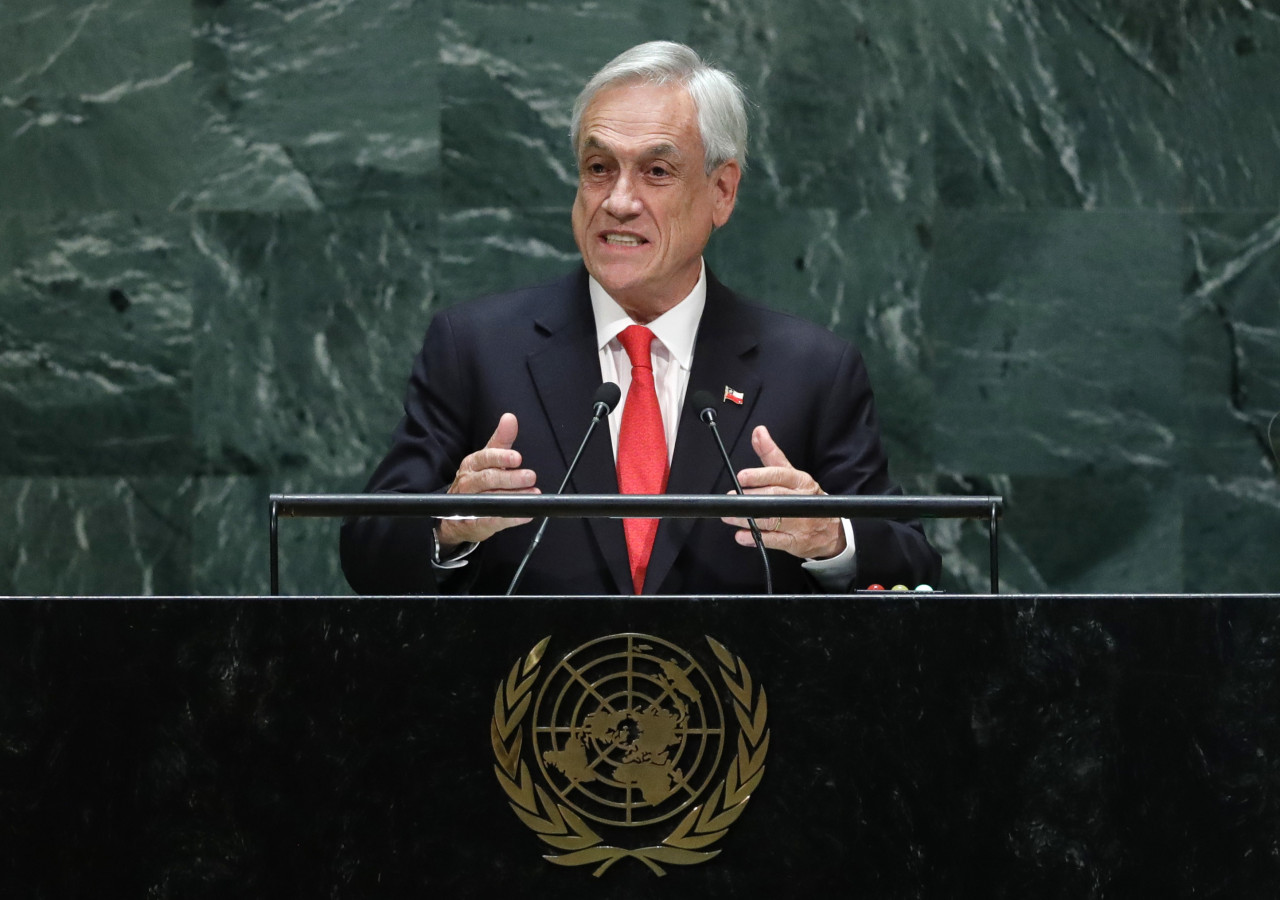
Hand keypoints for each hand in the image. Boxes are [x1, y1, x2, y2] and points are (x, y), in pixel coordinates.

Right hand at [438, 413, 538, 549]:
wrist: (458, 515)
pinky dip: (510, 518)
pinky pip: (493, 520)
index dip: (501, 458)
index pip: (485, 458)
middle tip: (530, 476)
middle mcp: (467, 482)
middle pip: (489, 478)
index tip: (517, 458)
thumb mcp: (488, 458)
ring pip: (491, 499)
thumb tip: (510, 418)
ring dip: (514, 497)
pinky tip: (525, 514)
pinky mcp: (475, 522)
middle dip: (511, 478)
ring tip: (532, 494)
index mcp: (471, 464)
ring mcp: (469, 503)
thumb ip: (501, 440)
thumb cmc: (477, 481)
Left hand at [721, 425, 845, 560]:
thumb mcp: (791, 474)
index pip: (780, 475)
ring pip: (771, 519)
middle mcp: (802, 501)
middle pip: (774, 497)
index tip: (743, 476)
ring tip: (730, 515)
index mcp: (801, 481)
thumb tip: (758, 432)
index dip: (760, 476)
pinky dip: (756, 538)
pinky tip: (742, 535)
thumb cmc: (805, 497)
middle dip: (750, 497)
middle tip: (732, 497)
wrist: (830, 530)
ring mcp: (800, 523)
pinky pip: (773, 540)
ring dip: (748, 518)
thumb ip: (772, 454)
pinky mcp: (795, 542)